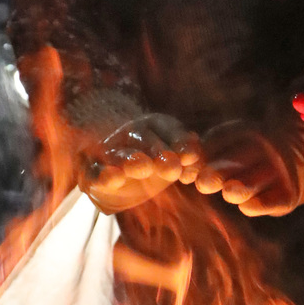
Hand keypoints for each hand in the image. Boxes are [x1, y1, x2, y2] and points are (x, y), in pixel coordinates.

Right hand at [77, 114, 203, 211]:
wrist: (110, 164)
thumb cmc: (153, 161)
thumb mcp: (177, 161)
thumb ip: (197, 169)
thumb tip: (212, 179)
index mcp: (156, 125)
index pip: (171, 131)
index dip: (182, 143)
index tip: (191, 157)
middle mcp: (131, 133)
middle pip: (147, 141)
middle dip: (160, 153)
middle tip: (172, 167)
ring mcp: (110, 150)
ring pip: (121, 154)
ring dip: (133, 161)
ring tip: (143, 167)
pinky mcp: (91, 170)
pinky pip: (96, 172)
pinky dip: (103, 175)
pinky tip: (112, 178)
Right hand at [194, 116, 303, 216]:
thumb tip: (303, 87)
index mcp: (247, 133)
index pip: (222, 139)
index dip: (206, 148)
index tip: (190, 155)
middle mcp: (254, 157)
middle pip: (229, 166)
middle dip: (214, 173)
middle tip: (202, 181)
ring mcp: (271, 177)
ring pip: (248, 184)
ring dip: (236, 189)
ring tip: (227, 190)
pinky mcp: (288, 195)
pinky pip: (274, 200)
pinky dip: (261, 204)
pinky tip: (249, 205)